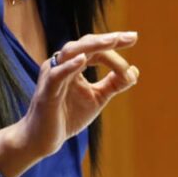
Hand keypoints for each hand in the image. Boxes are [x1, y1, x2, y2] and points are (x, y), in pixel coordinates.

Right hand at [19, 31, 139, 157]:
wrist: (43, 140)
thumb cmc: (67, 116)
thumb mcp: (96, 98)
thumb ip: (113, 84)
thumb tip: (134, 72)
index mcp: (73, 65)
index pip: (95, 49)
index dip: (115, 46)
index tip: (134, 40)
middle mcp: (62, 64)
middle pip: (85, 44)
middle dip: (108, 39)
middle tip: (131, 36)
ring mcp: (52, 76)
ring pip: (71, 52)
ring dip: (93, 46)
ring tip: (113, 41)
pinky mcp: (46, 91)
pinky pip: (57, 75)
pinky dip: (69, 66)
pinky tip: (83, 60)